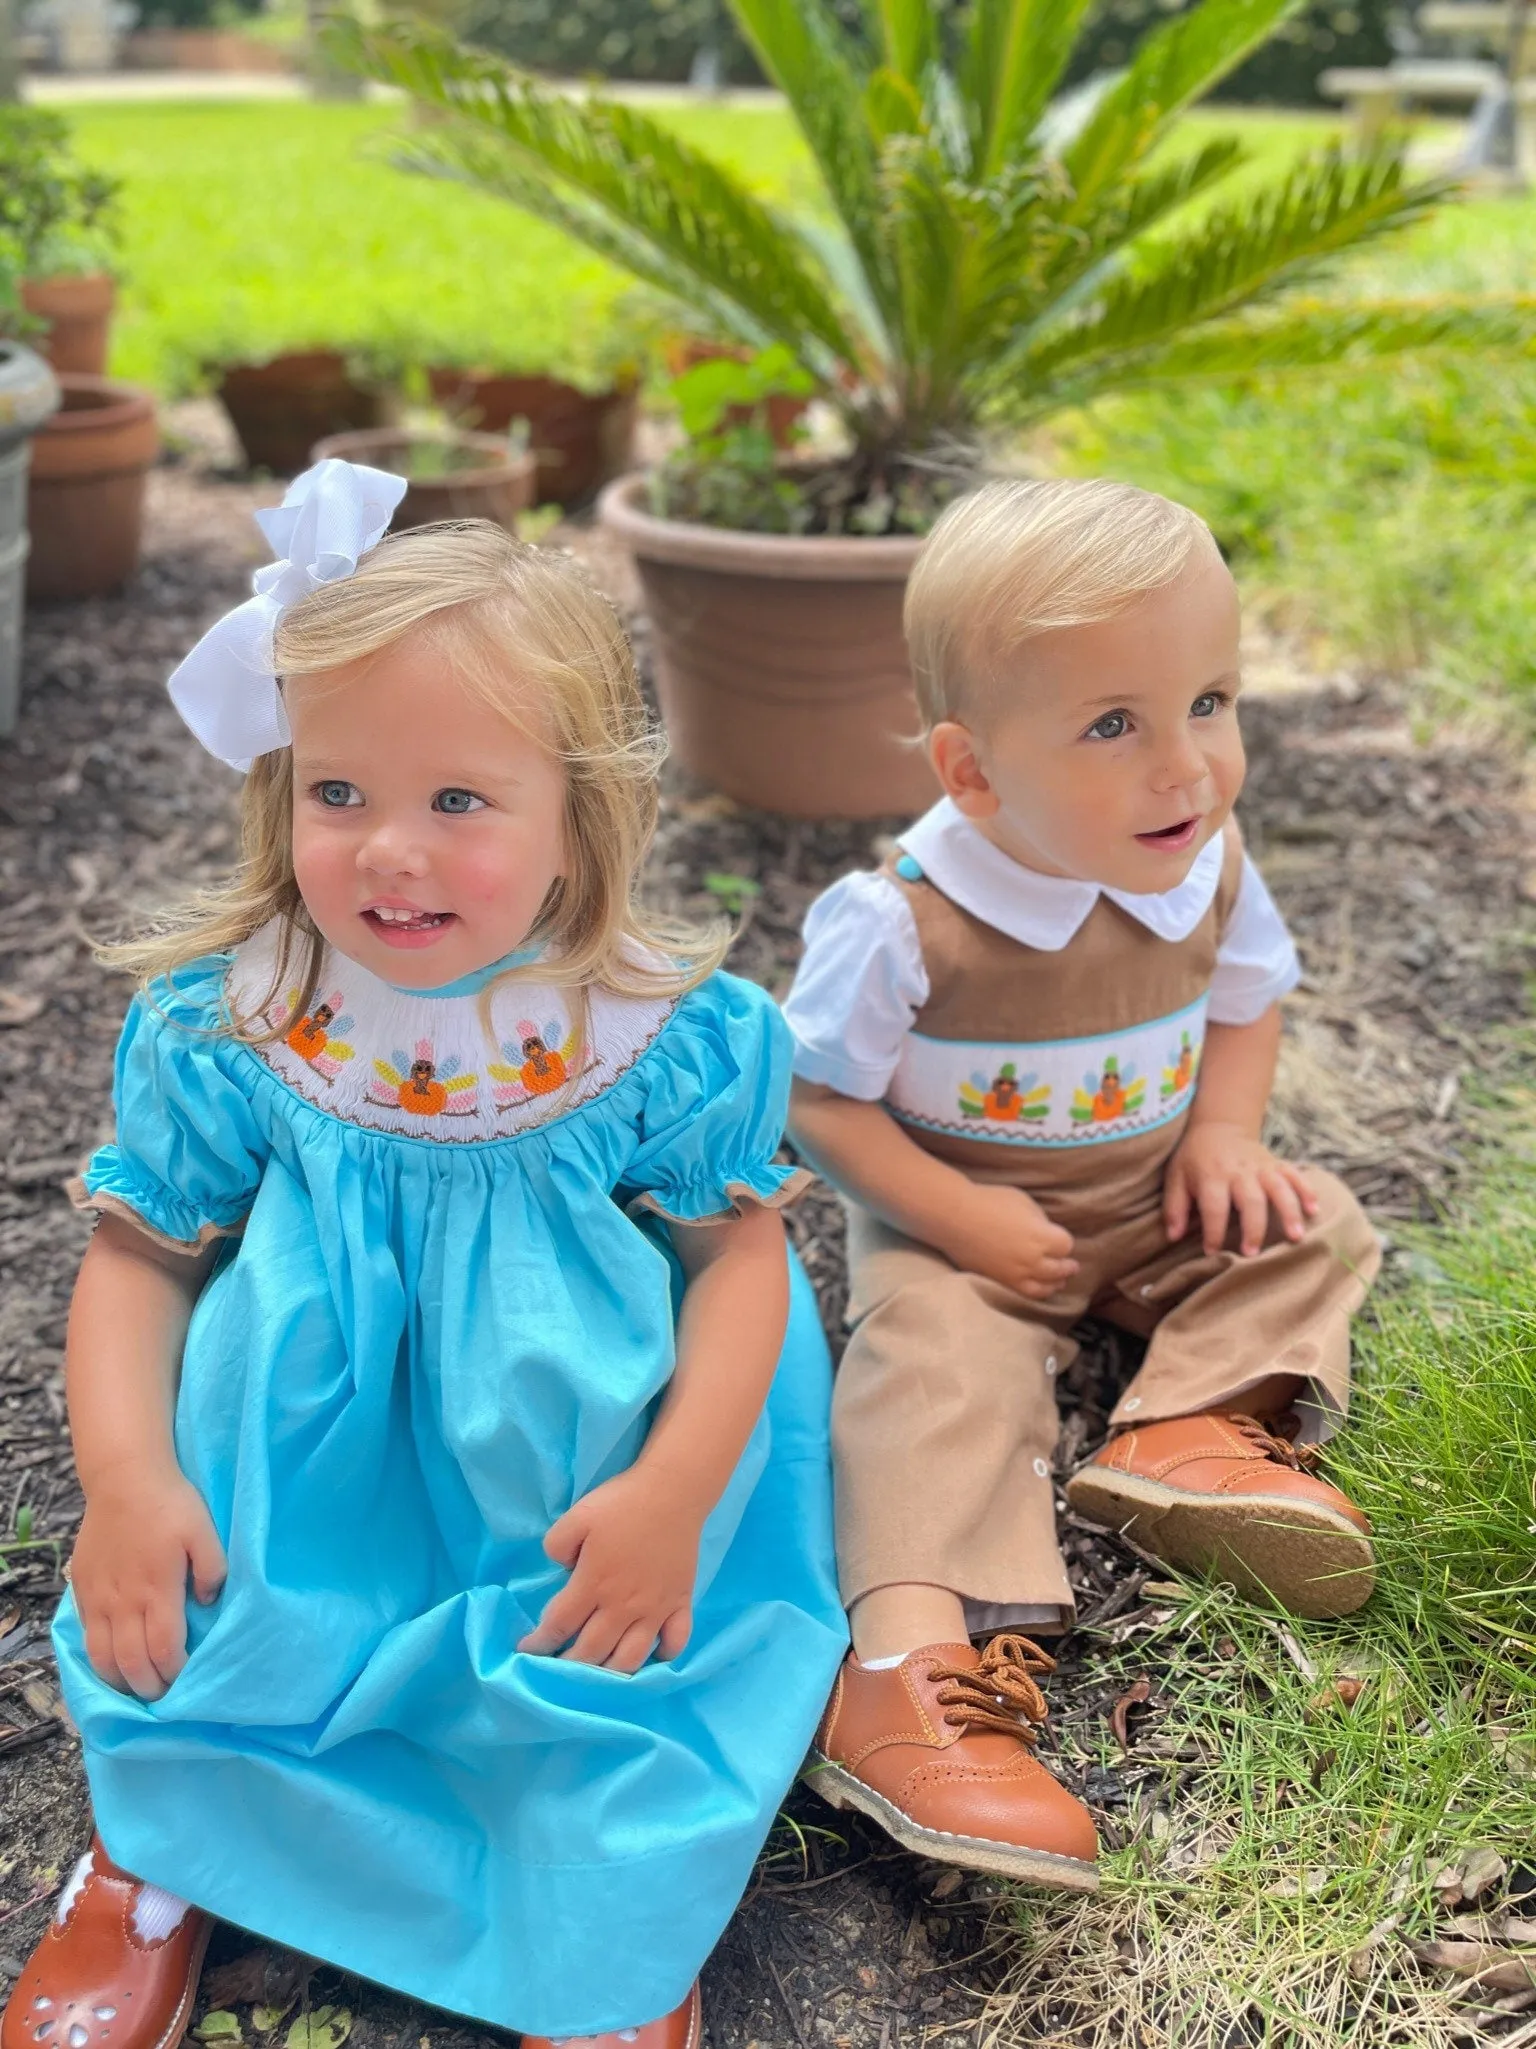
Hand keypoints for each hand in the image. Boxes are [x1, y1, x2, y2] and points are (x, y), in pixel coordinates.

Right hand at [70, 1462, 226, 1700]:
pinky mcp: (82, 1588)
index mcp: (158, 1589)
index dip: (175, 1672)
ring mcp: (99, 1597)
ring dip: (119, 1680)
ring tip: (136, 1687)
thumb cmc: (171, 1504)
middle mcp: (124, 1601)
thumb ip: (212, 1571)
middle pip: (131, 1663)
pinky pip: (86, 1635)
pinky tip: (112, 1661)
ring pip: (102, 1657)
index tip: (187, 1679)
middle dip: (148, 1687)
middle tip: (163, 1695)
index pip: (164, 1649)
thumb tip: (208, 1603)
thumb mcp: (205, 1531)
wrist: (124, 1478)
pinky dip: (98, 1658)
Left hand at [519, 1463, 702, 1672]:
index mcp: (593, 1584)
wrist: (673, 1491)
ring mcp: (655, 1609)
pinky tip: (651, 1654)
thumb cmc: (622, 1503)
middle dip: (569, 1667)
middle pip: (592, 1651)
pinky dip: (663, 1656)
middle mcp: (623, 1606)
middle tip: (557, 1670)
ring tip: (598, 1674)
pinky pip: (675, 1642)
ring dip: (611, 1673)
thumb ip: (556, 1546)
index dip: (539, 1642)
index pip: (559, 1625)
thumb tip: (561, 1570)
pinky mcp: (681, 1603)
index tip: (527, 1650)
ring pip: (631, 1658)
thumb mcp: (576, 1516)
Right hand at [935, 1183, 1078, 1300]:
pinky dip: (1036, 1292)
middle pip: (1060, 1269)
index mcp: (1042, 1237)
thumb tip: (1046, 1233)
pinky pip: (1024, 1294)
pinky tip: (1037, 1287)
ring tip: (1058, 1281)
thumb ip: (1040, 1221)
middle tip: (1071, 1266)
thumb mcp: (1023, 1202)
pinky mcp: (1001, 1282)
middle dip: (1067, 1266)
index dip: (1064, 1242)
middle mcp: (1033, 1260)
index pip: (1066, 1246)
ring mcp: (1017, 1274)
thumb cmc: (990, 1202)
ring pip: (1045, 1287)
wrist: (955, 1218)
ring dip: (1055, 1283)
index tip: (1060, 1239)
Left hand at [1164, 1122, 1319, 1256]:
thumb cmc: (1194, 1158)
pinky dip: (1306, 1191)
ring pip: (1278, 1188)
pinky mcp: (1276, 1164)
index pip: (1213, 1207)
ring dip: (1288, 1212)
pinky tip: (1314, 1210)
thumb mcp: (1176, 1177)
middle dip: (1253, 1228)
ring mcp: (1261, 1167)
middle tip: (1252, 1254)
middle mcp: (1239, 1171)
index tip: (1212, 1251)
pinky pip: (1294, 1175)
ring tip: (1296, 1236)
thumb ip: (1174, 1207)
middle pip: (1250, 1200)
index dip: (1213, 1231)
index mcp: (1212, 1176)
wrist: (1218, 1126)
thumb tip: (1173, 1237)